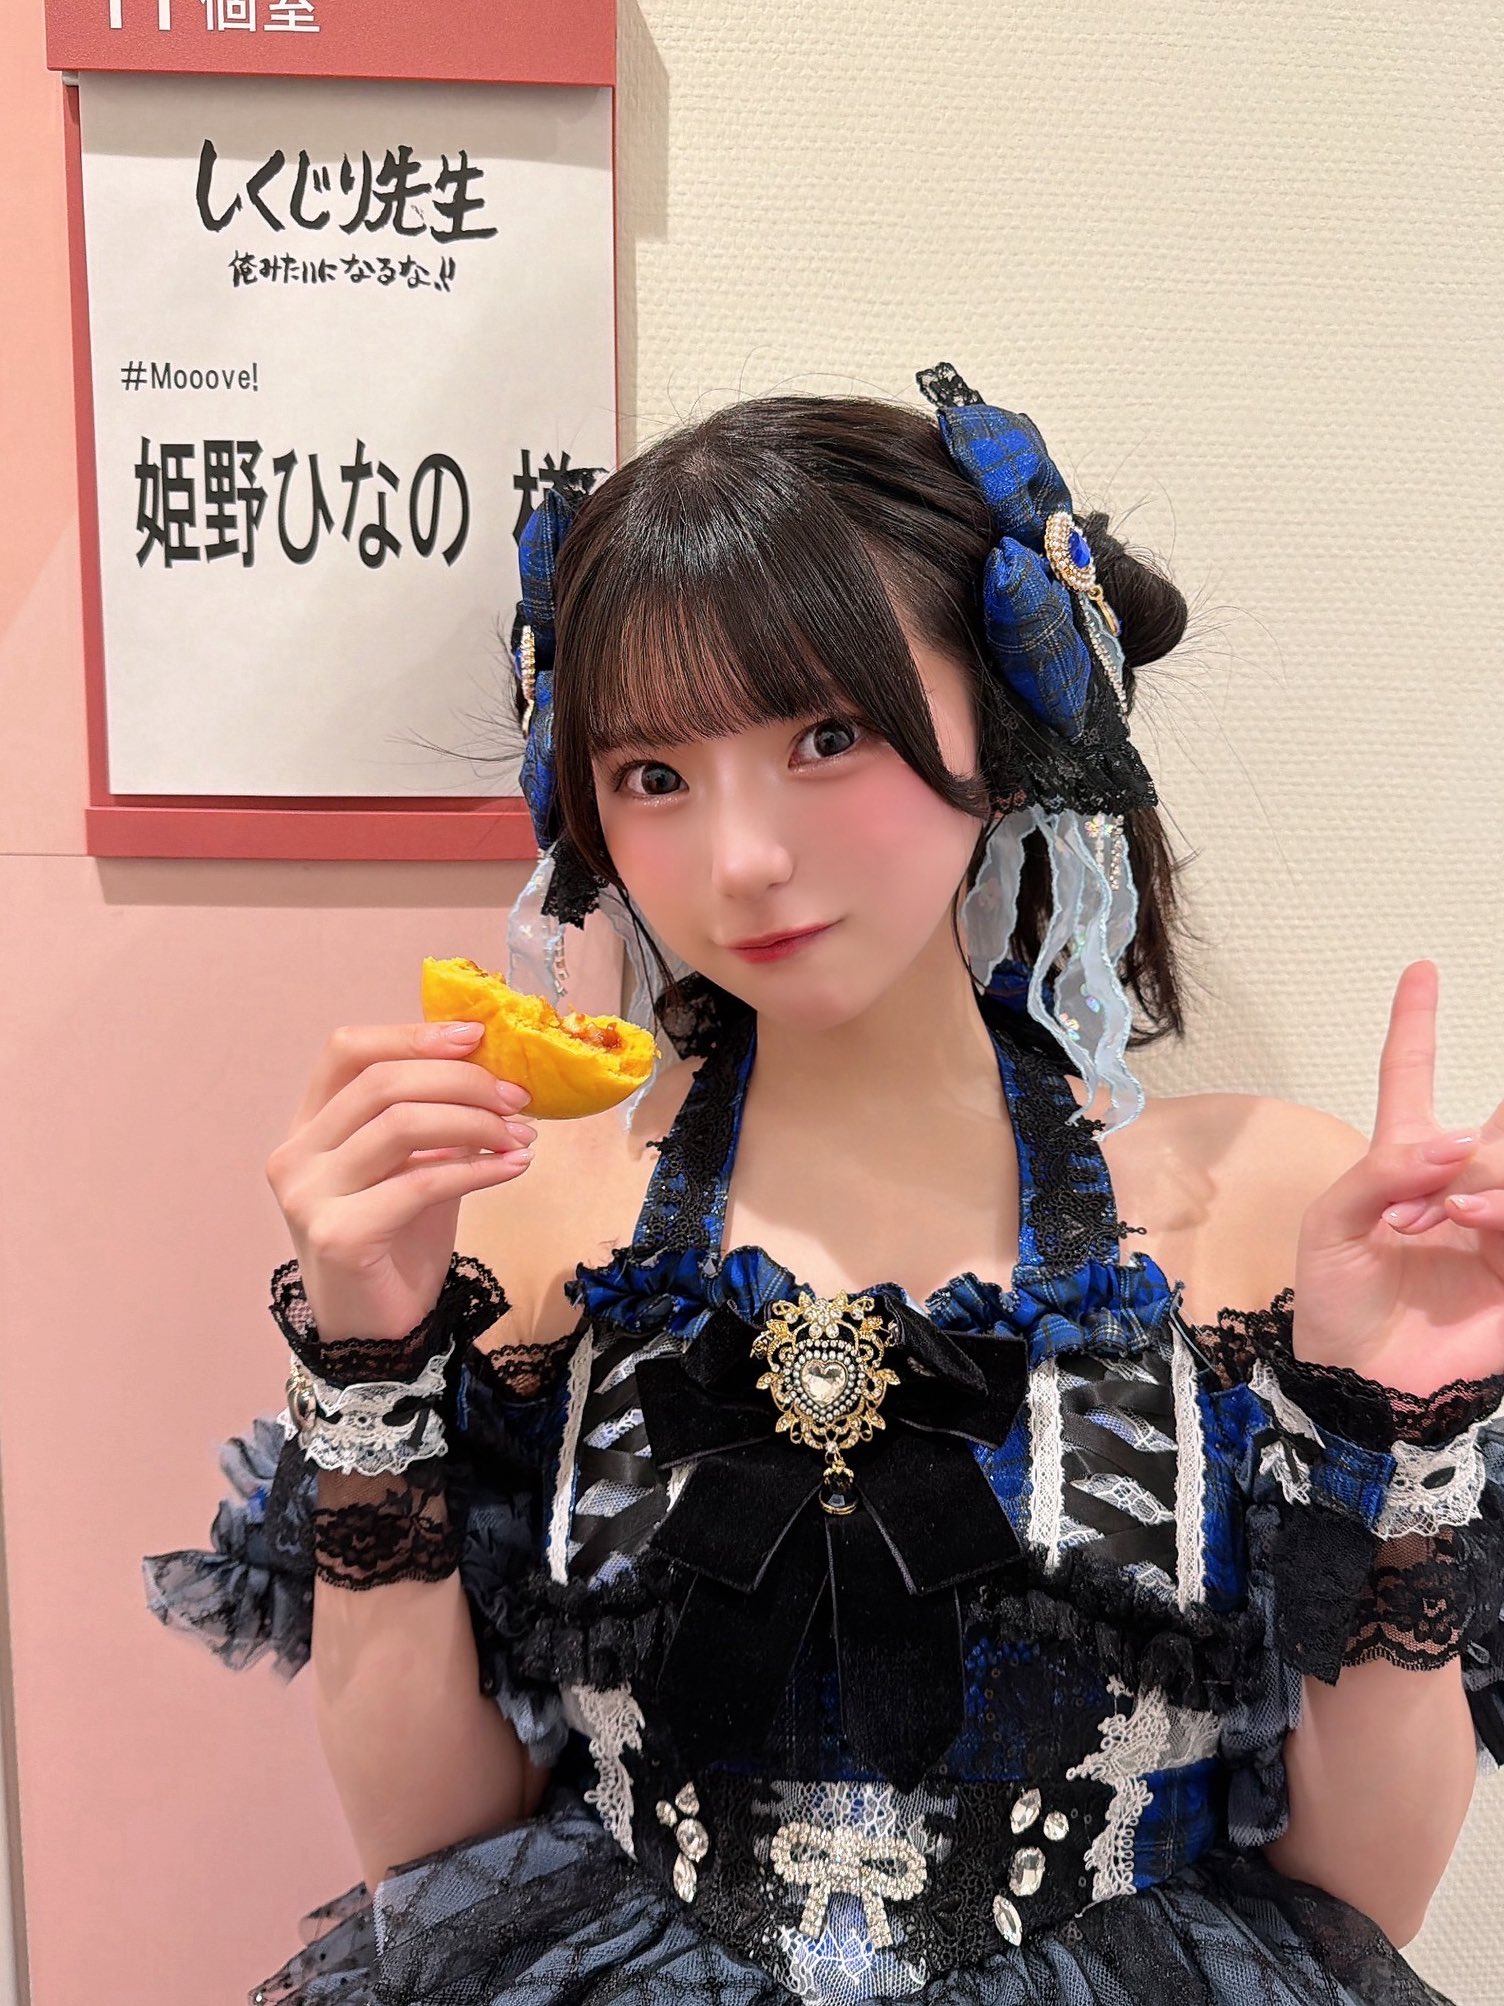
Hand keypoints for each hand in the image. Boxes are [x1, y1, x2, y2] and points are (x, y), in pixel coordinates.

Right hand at [265, 1020, 535, 1345]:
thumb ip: (430, 1119)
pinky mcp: (338, 1235)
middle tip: (516, 1098)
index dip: (413, 1035)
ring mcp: (308, 1195)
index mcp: (309, 1126)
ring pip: (401, 1125)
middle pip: (382, 1082)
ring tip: (520, 1137)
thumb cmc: (396, 1242)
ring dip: (476, 1123)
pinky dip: (476, 1170)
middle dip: (461, 1081)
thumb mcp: (412, 1166)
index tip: (475, 1037)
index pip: (349, 1051)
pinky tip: (513, 1169)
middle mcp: (297, 1154)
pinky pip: (419, 1182)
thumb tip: (489, 1069)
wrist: (376, 1330)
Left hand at [1293, 960, 1503, 1395]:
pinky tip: (1472, 1220)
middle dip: (1493, 1135)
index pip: (1413, 1077)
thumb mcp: (1333, 1225)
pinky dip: (1501, 1205)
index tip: (1421, 970)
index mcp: (1401, 1165)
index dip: (1416, 1023)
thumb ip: (1386, 1171)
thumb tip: (1455, 1141)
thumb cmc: (1335, 1308)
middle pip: (1496, 1123)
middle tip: (1449, 1192)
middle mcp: (1456, 1186)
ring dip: (1487, 1176)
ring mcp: (1494, 1225)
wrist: (1361, 1386)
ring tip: (1450, 1213)